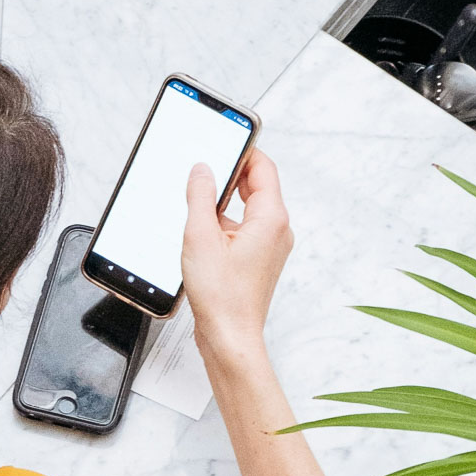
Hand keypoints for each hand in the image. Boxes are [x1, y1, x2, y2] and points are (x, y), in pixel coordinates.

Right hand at [180, 148, 292, 353]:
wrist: (229, 336)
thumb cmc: (221, 296)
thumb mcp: (200, 236)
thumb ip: (201, 196)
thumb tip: (202, 170)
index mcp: (271, 218)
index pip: (262, 167)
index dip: (243, 150)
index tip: (223, 140)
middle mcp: (277, 230)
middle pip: (257, 186)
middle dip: (231, 174)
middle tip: (204, 168)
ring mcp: (270, 246)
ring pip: (249, 208)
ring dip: (225, 202)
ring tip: (198, 204)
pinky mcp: (259, 260)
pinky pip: (245, 228)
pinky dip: (225, 223)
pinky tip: (201, 232)